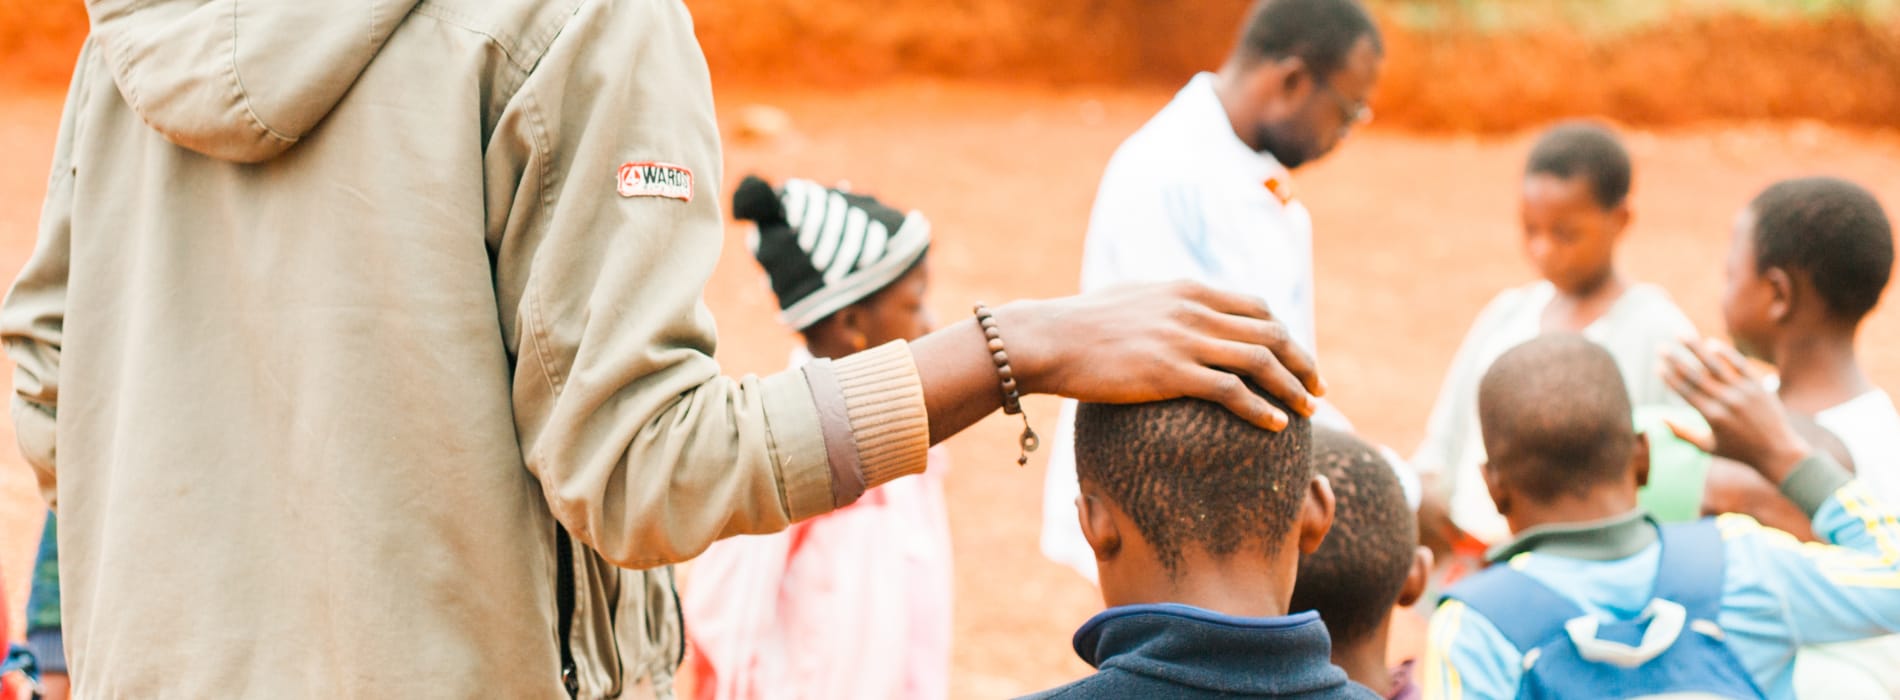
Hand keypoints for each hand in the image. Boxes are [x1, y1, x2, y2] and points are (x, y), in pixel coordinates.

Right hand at [996, 281, 1322, 430]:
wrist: (1050, 339)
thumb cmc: (1082, 325)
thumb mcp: (1133, 299)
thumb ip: (1166, 305)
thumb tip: (1178, 314)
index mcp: (1188, 290)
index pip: (1256, 307)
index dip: (1285, 334)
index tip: (1296, 358)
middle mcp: (1194, 310)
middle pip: (1270, 332)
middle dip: (1302, 361)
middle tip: (1318, 389)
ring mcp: (1184, 341)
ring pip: (1260, 361)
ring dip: (1291, 387)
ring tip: (1308, 410)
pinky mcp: (1170, 372)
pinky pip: (1231, 391)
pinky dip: (1260, 408)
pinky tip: (1275, 425)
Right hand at [1660, 337, 1809, 483]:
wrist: (1777, 452)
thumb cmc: (1738, 452)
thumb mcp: (1707, 447)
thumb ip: (1682, 433)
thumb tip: (1659, 420)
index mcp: (1712, 416)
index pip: (1685, 391)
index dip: (1668, 378)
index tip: (1656, 366)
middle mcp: (1727, 401)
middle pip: (1695, 374)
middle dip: (1675, 359)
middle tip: (1660, 347)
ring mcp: (1744, 391)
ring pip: (1715, 364)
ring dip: (1696, 348)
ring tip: (1680, 335)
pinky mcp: (1758, 385)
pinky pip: (1740, 364)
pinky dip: (1725, 353)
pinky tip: (1711, 343)